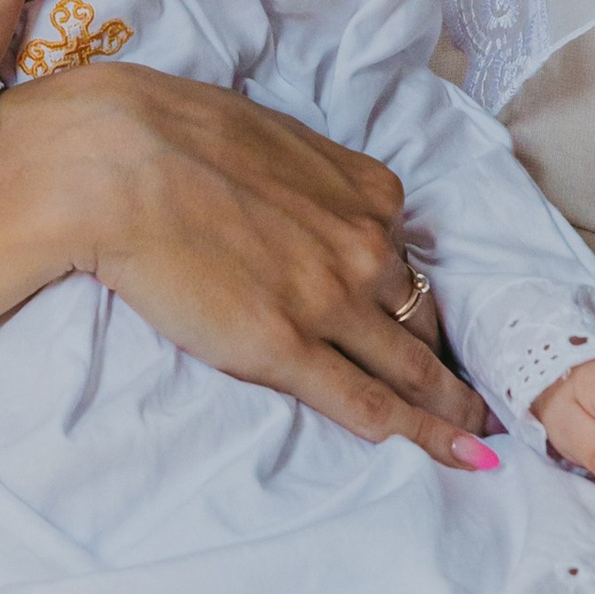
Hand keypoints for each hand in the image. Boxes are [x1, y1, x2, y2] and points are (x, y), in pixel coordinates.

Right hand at [49, 60, 492, 471]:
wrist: (121, 164)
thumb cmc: (175, 135)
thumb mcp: (274, 138)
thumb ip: (307, 176)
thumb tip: (299, 192)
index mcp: (365, 193)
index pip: (406, 257)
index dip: (415, 295)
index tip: (428, 322)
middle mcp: (364, 246)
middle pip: (423, 315)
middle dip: (449, 356)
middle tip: (470, 391)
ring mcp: (333, 302)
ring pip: (412, 366)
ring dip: (448, 403)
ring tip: (473, 433)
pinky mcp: (290, 349)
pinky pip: (371, 404)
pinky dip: (423, 436)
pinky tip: (460, 457)